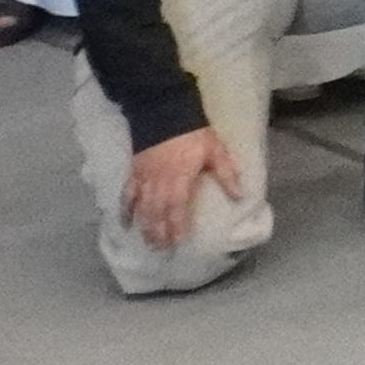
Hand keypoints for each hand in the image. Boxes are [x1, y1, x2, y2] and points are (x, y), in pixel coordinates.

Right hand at [121, 125, 245, 248]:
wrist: (165, 113)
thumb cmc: (194, 133)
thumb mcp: (216, 151)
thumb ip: (227, 174)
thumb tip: (240, 196)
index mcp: (180, 179)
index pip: (177, 209)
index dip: (177, 227)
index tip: (179, 243)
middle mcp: (159, 184)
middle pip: (158, 214)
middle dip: (160, 234)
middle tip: (163, 251)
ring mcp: (144, 180)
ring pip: (142, 209)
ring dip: (145, 228)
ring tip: (149, 244)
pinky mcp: (134, 173)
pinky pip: (127, 196)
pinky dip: (125, 211)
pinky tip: (125, 225)